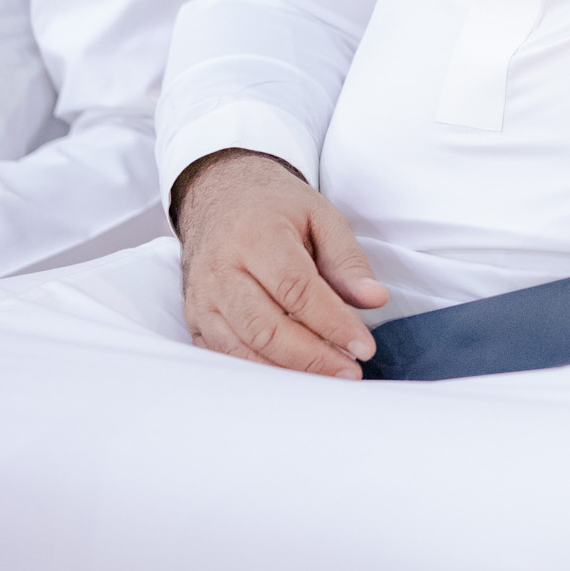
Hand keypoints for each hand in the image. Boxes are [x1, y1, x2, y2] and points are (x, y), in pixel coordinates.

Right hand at [173, 150, 388, 378]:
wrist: (219, 195)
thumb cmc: (275, 207)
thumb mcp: (320, 216)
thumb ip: (347, 259)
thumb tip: (374, 299)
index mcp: (256, 235)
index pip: (297, 289)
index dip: (333, 323)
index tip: (364, 346)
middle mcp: (221, 269)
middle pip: (265, 328)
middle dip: (312, 357)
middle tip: (349, 371)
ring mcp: (202, 298)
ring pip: (242, 349)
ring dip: (287, 371)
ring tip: (328, 375)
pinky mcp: (195, 319)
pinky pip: (224, 357)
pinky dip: (258, 372)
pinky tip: (292, 375)